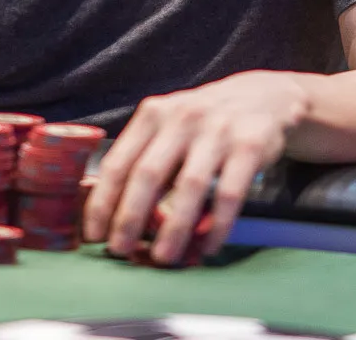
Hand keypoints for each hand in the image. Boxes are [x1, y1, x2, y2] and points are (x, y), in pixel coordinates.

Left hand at [82, 71, 307, 265]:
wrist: (262, 96)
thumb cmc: (203, 121)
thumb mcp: (170, 125)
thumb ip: (146, 158)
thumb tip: (117, 214)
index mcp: (154, 114)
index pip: (119, 160)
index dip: (103, 200)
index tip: (94, 234)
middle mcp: (182, 117)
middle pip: (148, 173)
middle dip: (130, 218)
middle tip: (121, 251)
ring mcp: (217, 130)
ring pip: (189, 186)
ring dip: (174, 228)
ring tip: (163, 258)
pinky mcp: (249, 145)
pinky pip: (229, 194)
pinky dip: (217, 225)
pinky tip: (209, 247)